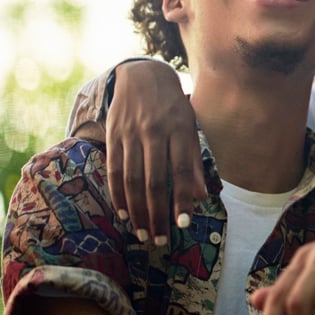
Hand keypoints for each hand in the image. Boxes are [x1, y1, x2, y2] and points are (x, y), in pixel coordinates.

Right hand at [105, 60, 205, 243]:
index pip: (181, 170)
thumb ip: (194, 161)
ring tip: (142, 233)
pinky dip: (118, 194)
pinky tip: (123, 212)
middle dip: (158, 213)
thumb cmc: (173, 106)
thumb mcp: (190, 126)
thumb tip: (201, 196)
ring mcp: (131, 134)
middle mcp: (154, 132)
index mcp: (179, 129)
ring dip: (137, 210)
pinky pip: (114, 170)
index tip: (184, 224)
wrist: (142, 75)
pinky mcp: (113, 135)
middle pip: (154, 180)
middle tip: (161, 239)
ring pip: (132, 180)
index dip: (182, 198)